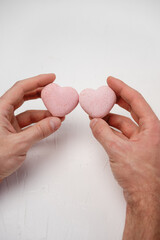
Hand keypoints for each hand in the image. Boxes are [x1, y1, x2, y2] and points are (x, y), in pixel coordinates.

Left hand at [0, 74, 62, 181]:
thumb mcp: (18, 144)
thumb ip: (39, 132)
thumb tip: (55, 121)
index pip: (20, 89)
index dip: (36, 81)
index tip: (51, 78)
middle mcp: (2, 114)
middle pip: (23, 97)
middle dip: (40, 93)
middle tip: (54, 91)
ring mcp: (7, 124)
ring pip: (27, 112)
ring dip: (43, 112)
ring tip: (58, 113)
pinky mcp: (11, 133)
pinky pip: (28, 124)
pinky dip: (39, 124)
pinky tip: (50, 124)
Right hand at [90, 76, 159, 238]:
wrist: (144, 199)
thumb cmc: (141, 177)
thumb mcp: (118, 150)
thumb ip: (103, 133)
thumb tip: (94, 122)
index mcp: (152, 128)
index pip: (136, 100)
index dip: (122, 88)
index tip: (111, 81)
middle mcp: (149, 132)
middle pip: (132, 109)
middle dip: (116, 100)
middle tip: (104, 93)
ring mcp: (142, 141)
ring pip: (124, 123)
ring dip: (110, 118)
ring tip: (96, 114)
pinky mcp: (134, 150)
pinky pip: (121, 134)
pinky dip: (110, 130)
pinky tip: (100, 128)